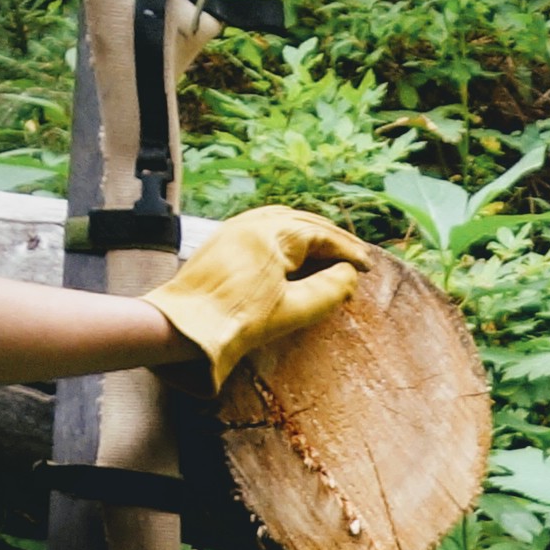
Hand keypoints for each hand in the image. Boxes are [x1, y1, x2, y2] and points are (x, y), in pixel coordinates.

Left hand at [151, 208, 375, 384]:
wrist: (182, 328)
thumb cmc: (237, 320)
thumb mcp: (293, 310)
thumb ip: (329, 290)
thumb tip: (348, 274)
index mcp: (273, 234)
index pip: (322, 235)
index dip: (348, 251)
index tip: (367, 266)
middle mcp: (253, 222)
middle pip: (303, 223)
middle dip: (332, 240)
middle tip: (355, 258)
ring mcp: (235, 228)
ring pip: (283, 222)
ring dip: (310, 235)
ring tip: (329, 253)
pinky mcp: (223, 241)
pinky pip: (264, 228)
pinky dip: (287, 237)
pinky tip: (292, 253)